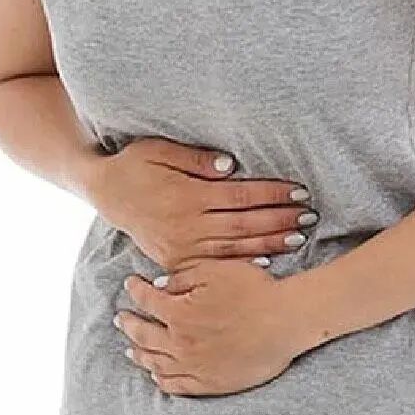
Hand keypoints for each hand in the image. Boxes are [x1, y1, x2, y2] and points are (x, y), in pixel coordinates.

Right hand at [81, 138, 318, 268]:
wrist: (105, 193)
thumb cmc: (136, 164)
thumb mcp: (160, 149)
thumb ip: (195, 159)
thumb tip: (230, 166)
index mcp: (187, 196)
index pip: (241, 195)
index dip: (272, 194)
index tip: (299, 191)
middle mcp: (186, 225)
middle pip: (244, 223)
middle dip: (280, 219)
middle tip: (310, 216)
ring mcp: (181, 247)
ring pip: (234, 246)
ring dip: (269, 242)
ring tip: (299, 237)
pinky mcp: (175, 260)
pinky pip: (214, 265)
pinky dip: (241, 263)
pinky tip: (265, 261)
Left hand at [113, 259, 311, 395]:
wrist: (285, 321)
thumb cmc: (256, 291)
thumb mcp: (216, 271)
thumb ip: (184, 278)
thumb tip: (160, 287)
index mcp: (179, 312)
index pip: (146, 300)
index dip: (135, 290)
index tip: (131, 284)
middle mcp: (180, 342)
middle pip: (143, 335)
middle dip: (129, 324)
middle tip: (122, 319)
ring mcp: (193, 366)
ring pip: (155, 363)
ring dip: (140, 354)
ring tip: (132, 349)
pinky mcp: (209, 384)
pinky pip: (176, 385)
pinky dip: (161, 379)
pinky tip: (156, 374)